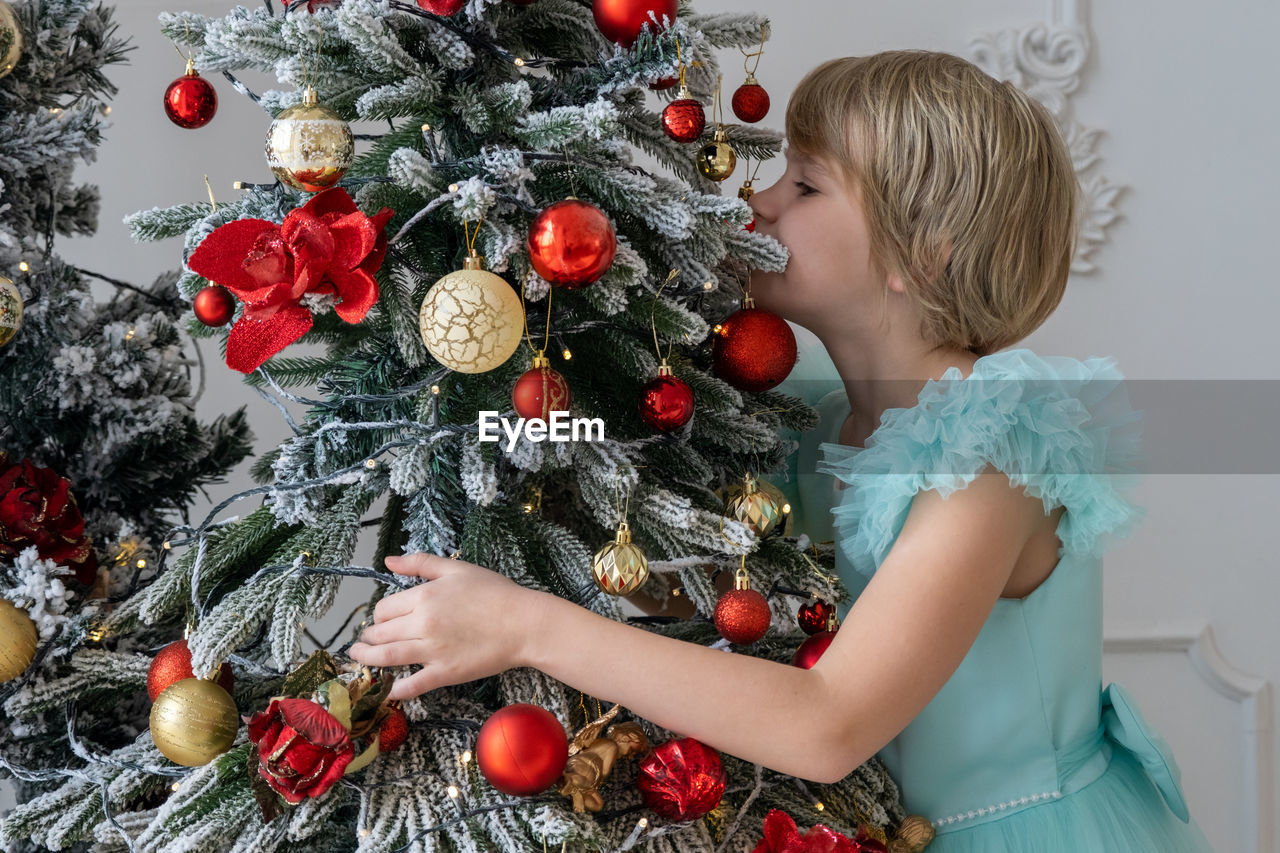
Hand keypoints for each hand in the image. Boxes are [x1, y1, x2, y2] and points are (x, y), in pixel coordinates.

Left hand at [348, 553, 538, 699]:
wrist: (523, 622)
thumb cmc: (494, 592)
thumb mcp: (457, 569)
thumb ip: (420, 563)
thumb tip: (388, 561)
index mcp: (423, 597)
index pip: (384, 609)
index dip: (379, 614)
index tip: (383, 619)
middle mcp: (422, 624)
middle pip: (380, 633)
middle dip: (369, 637)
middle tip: (365, 640)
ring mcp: (432, 651)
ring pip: (387, 657)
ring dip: (367, 659)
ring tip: (360, 658)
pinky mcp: (444, 673)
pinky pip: (412, 685)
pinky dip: (394, 689)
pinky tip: (386, 690)